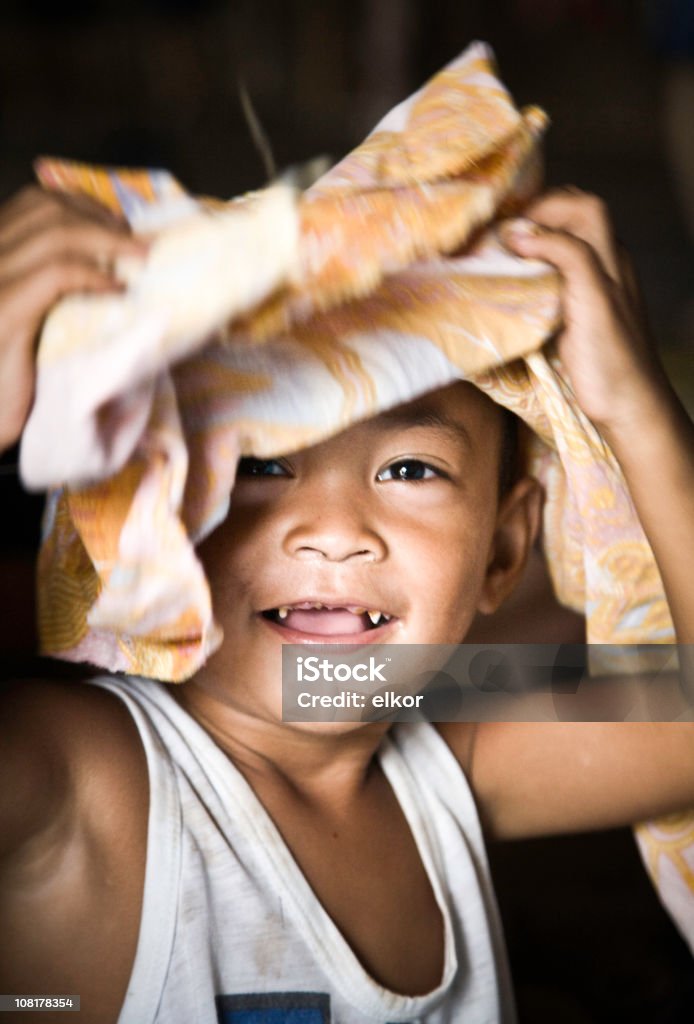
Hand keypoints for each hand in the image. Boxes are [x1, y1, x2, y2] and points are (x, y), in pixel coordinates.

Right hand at [0, 185, 147, 452]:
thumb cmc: (12, 372)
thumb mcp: (34, 317)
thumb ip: (52, 284)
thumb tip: (110, 262)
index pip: (35, 203)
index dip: (84, 207)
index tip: (121, 228)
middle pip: (46, 209)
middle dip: (101, 221)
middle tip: (140, 245)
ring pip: (54, 233)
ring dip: (109, 242)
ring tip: (140, 260)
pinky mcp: (4, 311)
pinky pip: (55, 275)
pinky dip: (93, 275)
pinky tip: (117, 289)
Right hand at [500, 187, 670, 438]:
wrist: (627, 408)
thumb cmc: (612, 356)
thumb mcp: (592, 295)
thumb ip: (565, 253)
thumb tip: (519, 231)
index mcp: (610, 257)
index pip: (579, 206)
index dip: (544, 206)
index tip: (507, 227)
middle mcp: (602, 268)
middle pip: (571, 221)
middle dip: (537, 218)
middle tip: (501, 236)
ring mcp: (590, 294)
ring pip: (563, 250)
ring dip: (533, 246)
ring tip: (500, 257)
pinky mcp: (577, 318)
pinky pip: (555, 281)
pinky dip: (532, 275)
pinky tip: (513, 290)